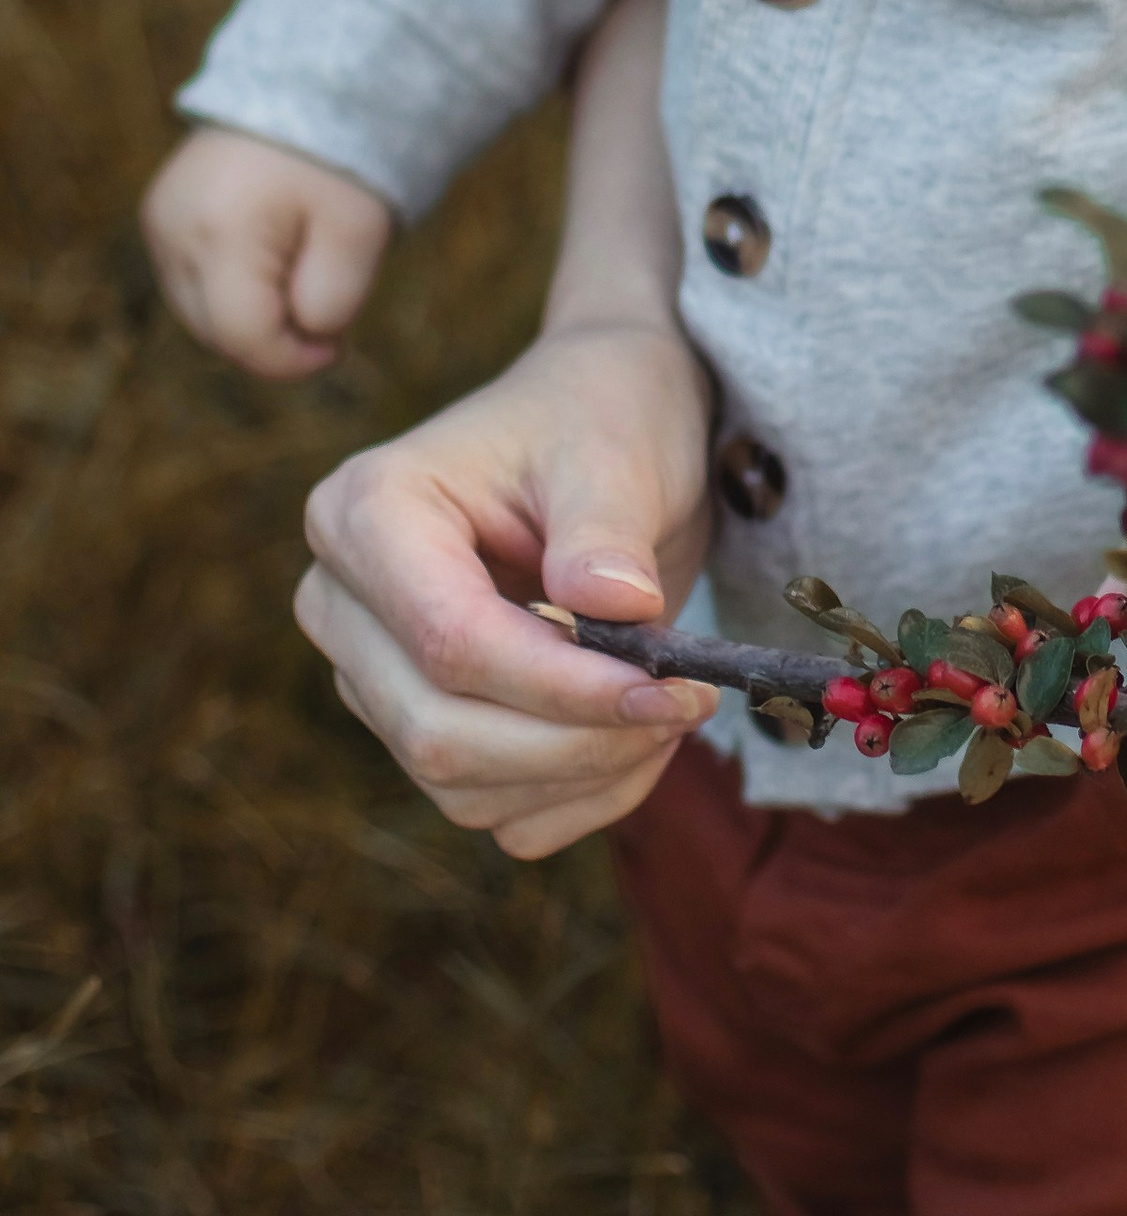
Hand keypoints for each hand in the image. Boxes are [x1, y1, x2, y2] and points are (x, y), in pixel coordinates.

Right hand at [143, 123, 394, 376]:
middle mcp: (171, 229)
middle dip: (275, 333)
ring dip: (253, 310)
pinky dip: (234, 284)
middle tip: (326, 294)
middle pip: (218, 332)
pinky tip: (273, 248)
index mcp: (219, 231)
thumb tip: (304, 337)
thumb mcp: (360, 230)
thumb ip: (332, 300)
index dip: (293, 359)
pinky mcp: (159, 215)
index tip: (338, 346)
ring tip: (301, 260)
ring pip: (202, 314)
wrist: (312, 80)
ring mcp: (158, 221)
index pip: (243, 338)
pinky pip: (194, 282)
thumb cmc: (343, 155)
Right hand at [295, 316, 719, 859]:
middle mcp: (345, 601)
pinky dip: (576, 795)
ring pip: (461, 786)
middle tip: (687, 702)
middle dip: (576, 740)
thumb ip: (607, 526)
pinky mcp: (417, 724)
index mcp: (368, 511)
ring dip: (583, 773)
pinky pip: (491, 809)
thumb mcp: (615, 445)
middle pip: (440, 731)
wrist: (603, 417)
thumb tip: (615, 604)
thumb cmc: (600, 411)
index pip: (450, 641)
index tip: (671, 689)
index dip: (561, 685)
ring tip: (673, 705)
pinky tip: (636, 736)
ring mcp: (373, 674)